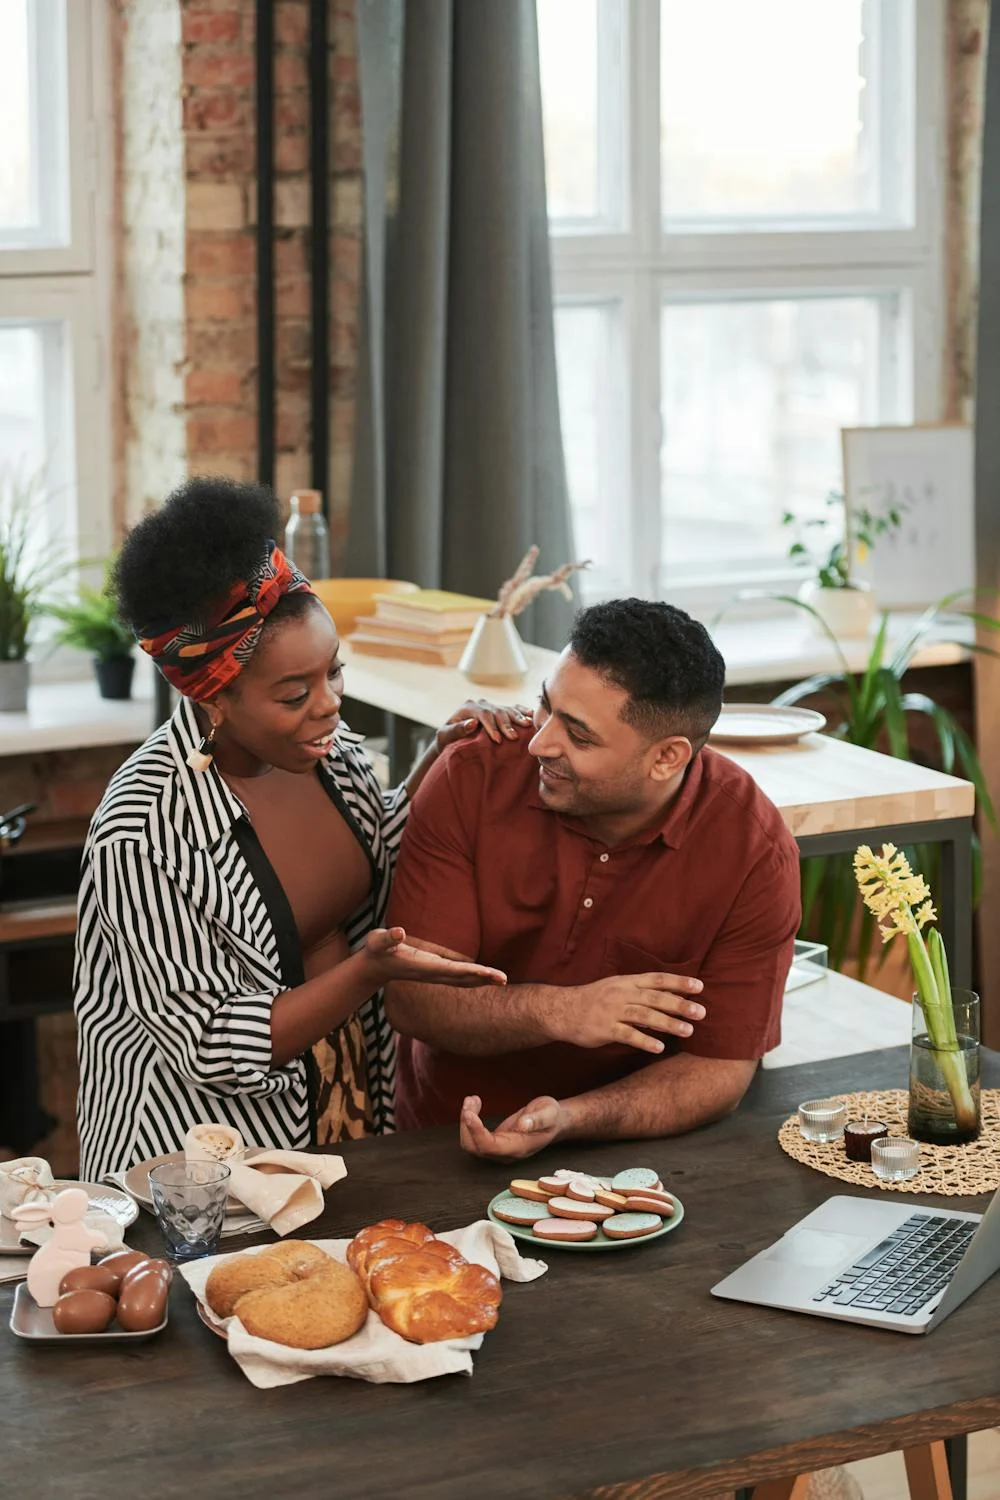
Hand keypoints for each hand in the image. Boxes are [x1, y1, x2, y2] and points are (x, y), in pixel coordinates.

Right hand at [360, 927, 506, 988]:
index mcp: (422, 966)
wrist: (373, 967)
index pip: (451, 970)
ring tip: (503, 980)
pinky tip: (486, 977)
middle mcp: (432, 973)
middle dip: (483, 979)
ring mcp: (434, 974)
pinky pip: (459, 977)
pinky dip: (474, 978)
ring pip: (463, 981)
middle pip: (462, 979)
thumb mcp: (377, 941)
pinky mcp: (435, 971)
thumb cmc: (376, 951)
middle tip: (504, 980)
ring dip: (482, 981)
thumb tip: (399, 932)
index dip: (469, 971)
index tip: (486, 973)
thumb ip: (387, 938)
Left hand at [435, 699, 533, 749]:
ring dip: (518, 718)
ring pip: (506, 709)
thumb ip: (456, 730)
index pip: (483, 714)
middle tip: (513, 737)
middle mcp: (480, 704)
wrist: (451, 741)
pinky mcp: (499, 711)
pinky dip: (522, 711)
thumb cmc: (446, 741)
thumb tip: (472, 723)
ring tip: (527, 726)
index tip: (498, 740)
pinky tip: (532, 715)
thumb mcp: (445, 737)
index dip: (491, 726)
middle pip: (497, 711)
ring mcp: (491, 706)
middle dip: (506, 724)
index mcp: (467, 707)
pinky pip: (512, 708)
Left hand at [459, 1094, 566, 1160]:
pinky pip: (474, 1136)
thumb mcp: (549, 1113)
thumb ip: (538, 1119)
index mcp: (518, 1148)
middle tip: (471, 1100)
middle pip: (475, 1148)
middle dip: (467, 1125)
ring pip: (471, 1144)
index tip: (469, 1113)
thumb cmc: (552, 1117)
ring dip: (466, 1122)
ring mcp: (499, 1149)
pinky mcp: (495, 1142)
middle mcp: (506, 1153)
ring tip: (472, 1099)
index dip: (476, 1132)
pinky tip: (475, 1104)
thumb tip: (523, 1124)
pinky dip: (470, 1121)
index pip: (490, 1146)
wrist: (555, 1122)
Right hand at [548, 972, 705, 1054]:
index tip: (699, 986)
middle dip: (679, 1004)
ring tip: (687, 1031)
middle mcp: (622, 994)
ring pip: (644, 1016)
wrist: (562, 1010)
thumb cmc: (595, 999)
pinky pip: (627, 1035)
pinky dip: (644, 1041)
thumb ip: (642, 991)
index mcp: (627, 982)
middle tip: (701, 1012)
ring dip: (668, 1023)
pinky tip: (659, 1048)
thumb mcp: (617, 987)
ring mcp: (612, 1011)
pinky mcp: (605, 1029)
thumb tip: (673, 994)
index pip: (657, 979)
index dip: (678, 982)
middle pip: (655, 998)